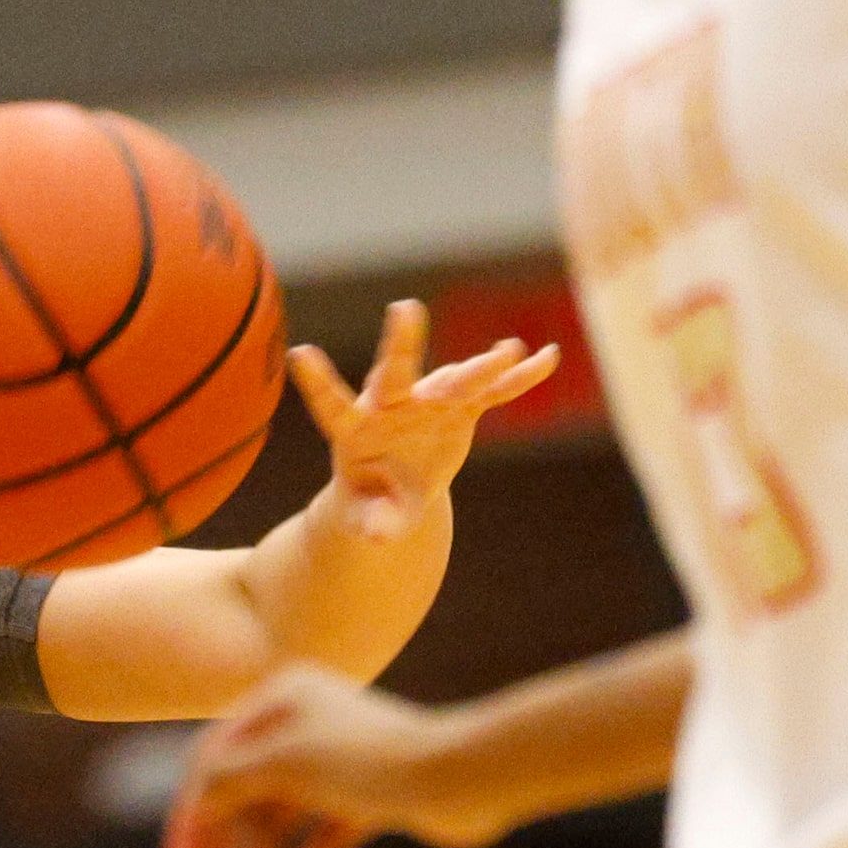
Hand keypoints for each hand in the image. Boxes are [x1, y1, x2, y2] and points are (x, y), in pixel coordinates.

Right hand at [163, 663, 494, 847]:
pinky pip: (328, 829)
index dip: (191, 810)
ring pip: (283, 818)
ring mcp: (345, 758)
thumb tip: (194, 804)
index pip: (215, 756)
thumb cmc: (369, 761)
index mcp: (283, 695)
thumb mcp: (282, 764)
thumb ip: (227, 781)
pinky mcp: (377, 792)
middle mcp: (310, 719)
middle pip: (245, 793)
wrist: (463, 778)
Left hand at [298, 299, 561, 541]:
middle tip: (405, 310)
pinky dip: (517, 379)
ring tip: (507, 351)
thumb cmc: (371, 504)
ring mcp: (428, 402)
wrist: (397, 489)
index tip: (301, 352)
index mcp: (356, 431)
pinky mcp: (460, 408)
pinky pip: (491, 393)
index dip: (317, 382)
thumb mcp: (368, 521)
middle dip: (401, 344)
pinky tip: (546, 358)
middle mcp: (390, 407)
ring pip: (453, 381)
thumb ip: (372, 524)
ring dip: (479, 368)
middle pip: (394, 374)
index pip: (332, 405)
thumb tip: (377, 537)